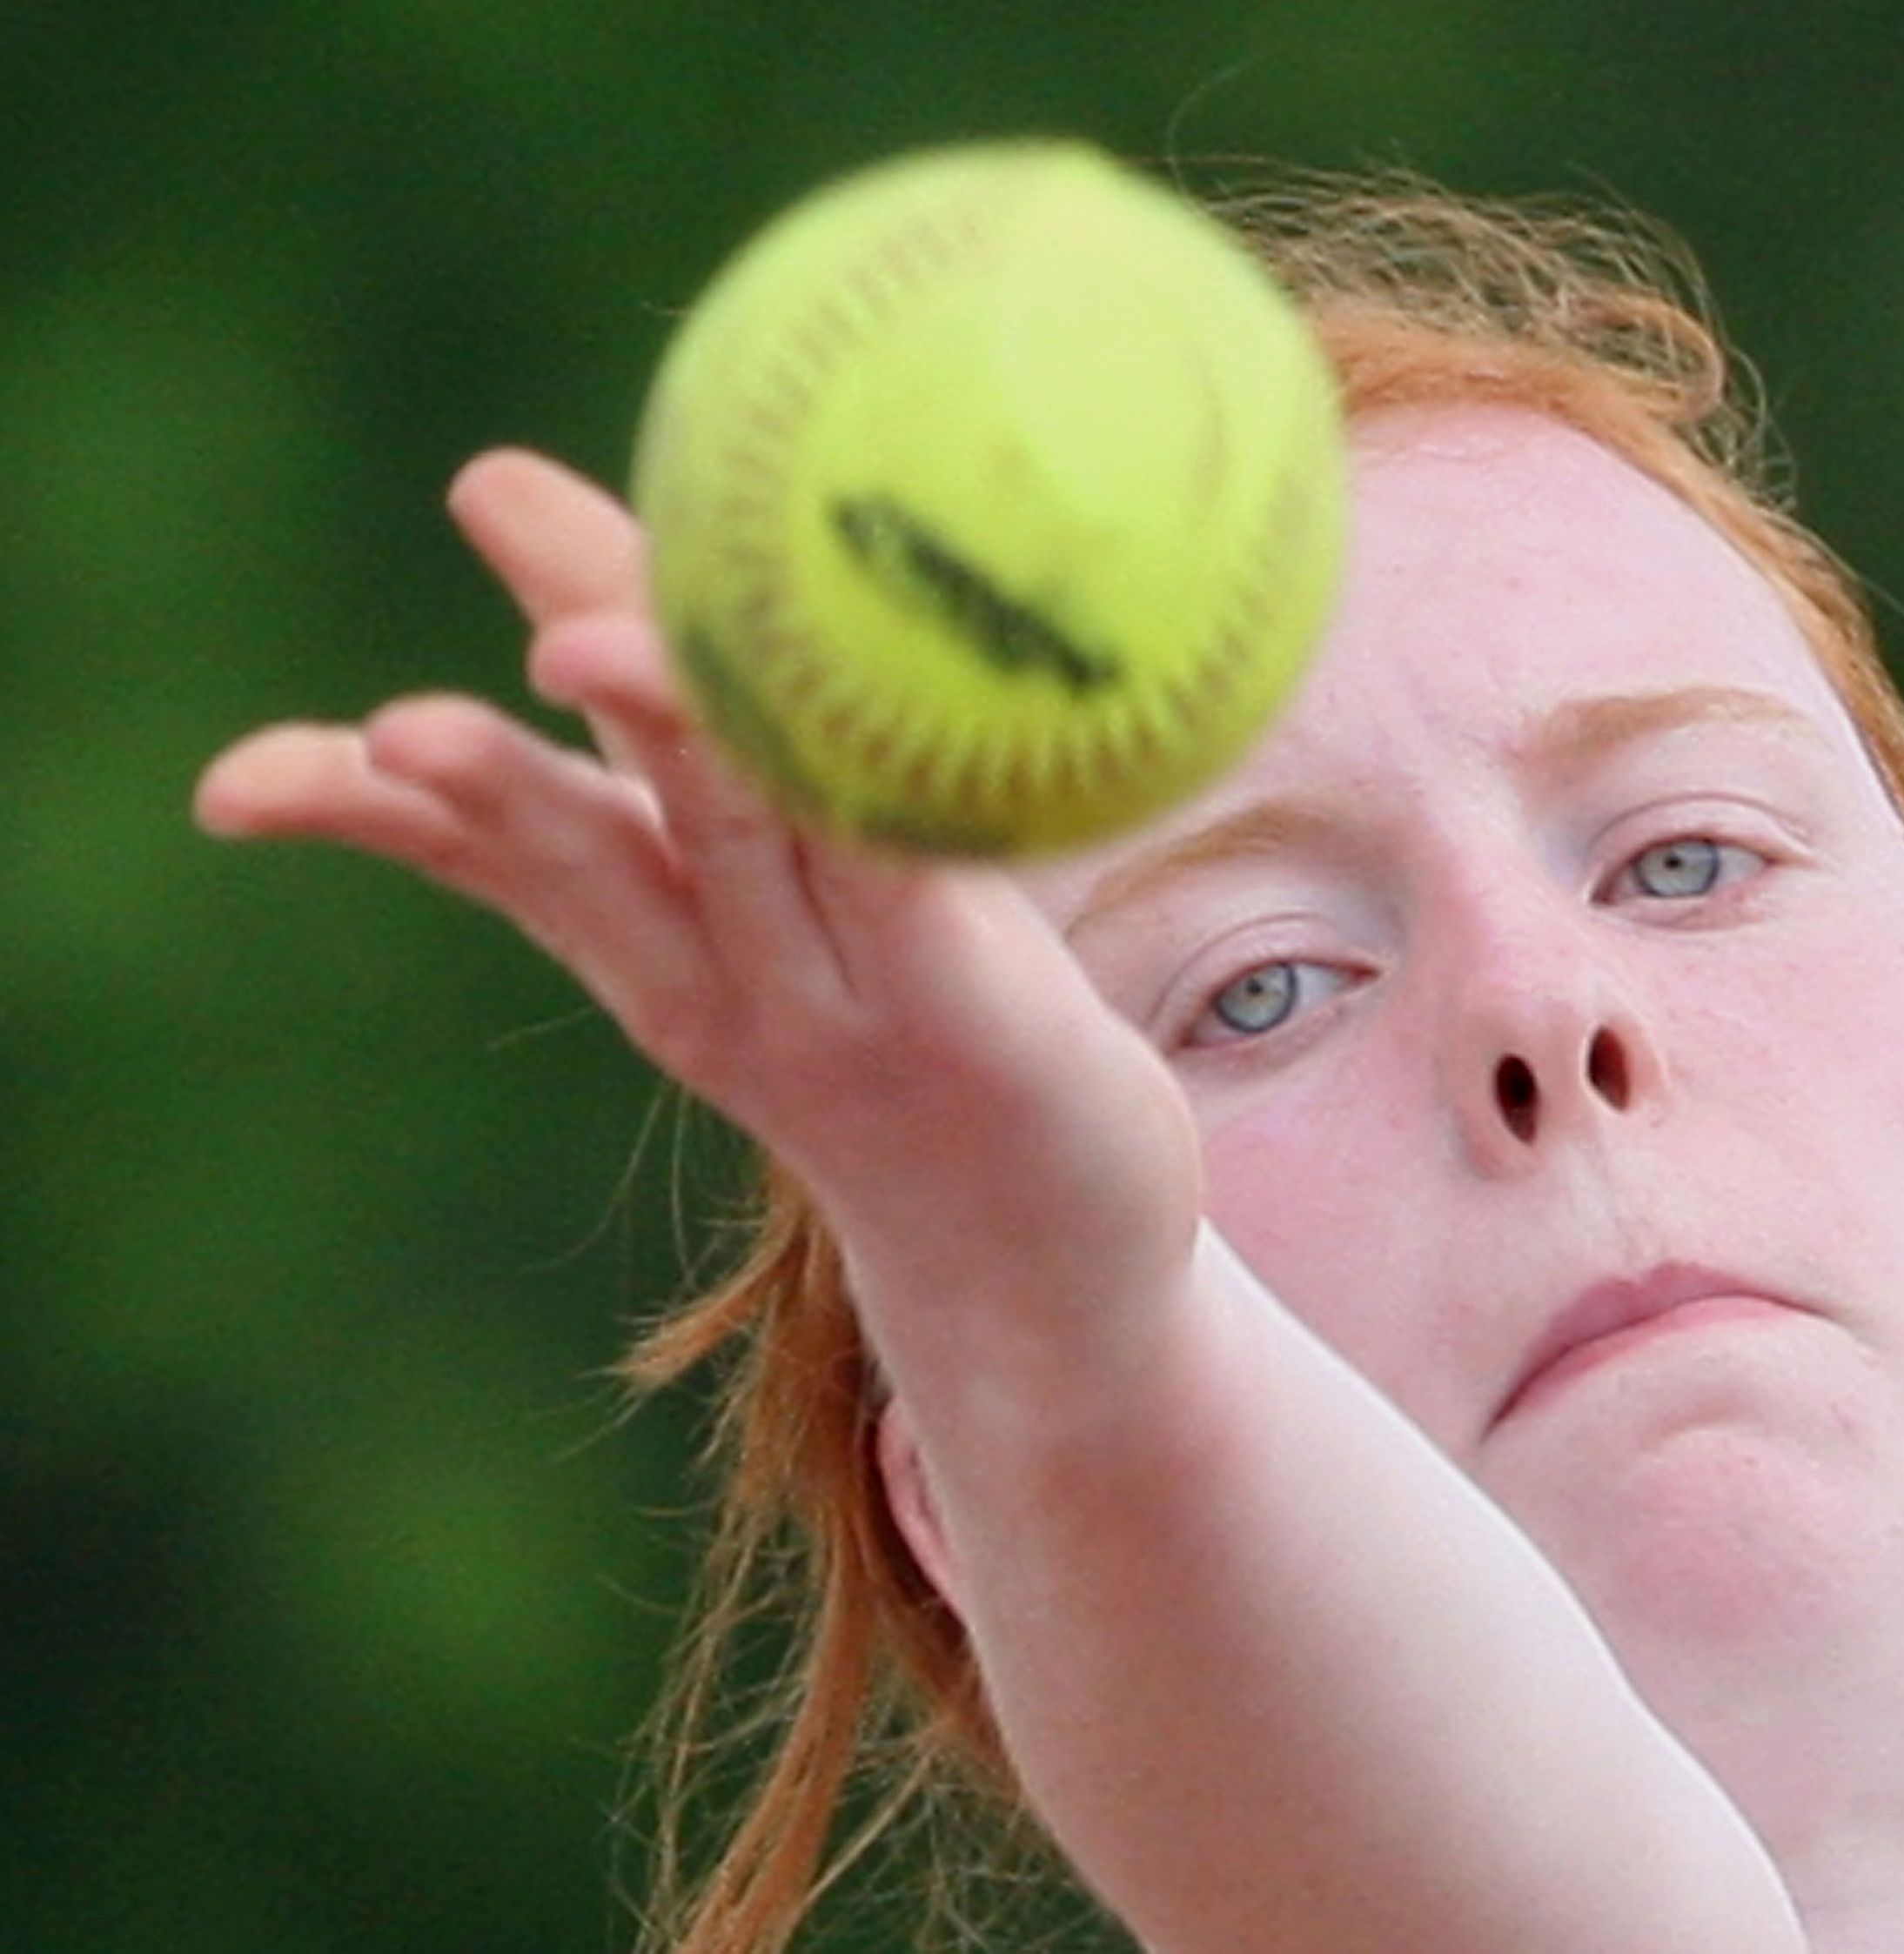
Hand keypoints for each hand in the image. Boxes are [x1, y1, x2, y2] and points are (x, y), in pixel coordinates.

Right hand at [195, 449, 1201, 1377]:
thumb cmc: (924, 1044)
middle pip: (588, 851)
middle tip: (393, 734)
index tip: (230, 792)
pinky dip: (855, 780)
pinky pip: (898, 860)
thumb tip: (638, 627)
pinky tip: (838, 703)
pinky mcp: (962, 1001)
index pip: (503, 859)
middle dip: (486, 783)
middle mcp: (723, 980)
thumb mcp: (793, 914)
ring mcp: (838, 998)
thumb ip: (724, 778)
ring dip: (666, 739)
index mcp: (659, 952)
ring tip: (580, 654)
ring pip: (737, 838)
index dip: (381, 808)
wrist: (1041, 1255)